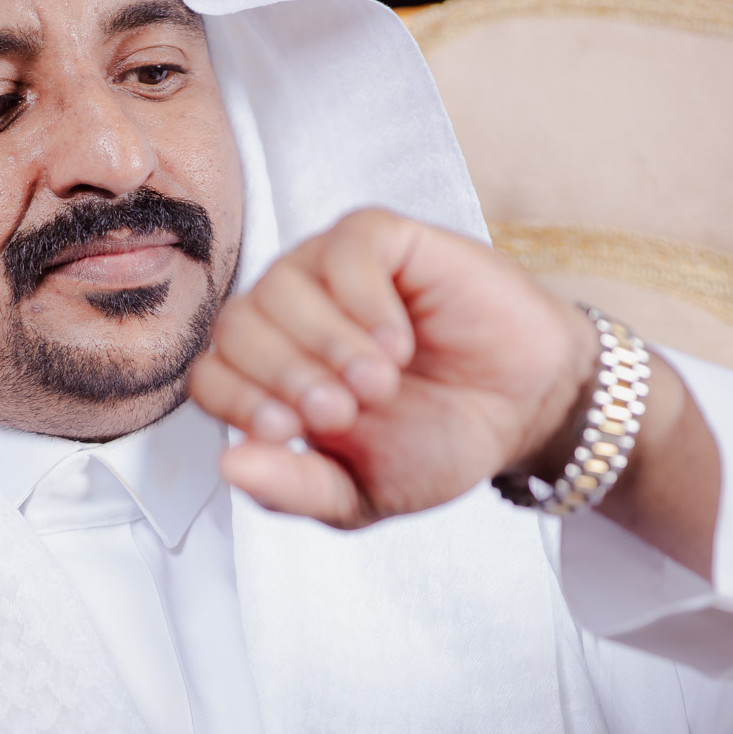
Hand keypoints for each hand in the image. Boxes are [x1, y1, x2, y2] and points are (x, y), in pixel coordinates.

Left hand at [190, 209, 600, 528]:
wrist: (521, 412)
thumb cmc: (436, 443)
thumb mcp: (359, 492)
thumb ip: (293, 487)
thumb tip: (227, 466)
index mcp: (270, 378)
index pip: (210, 375)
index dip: (240, 403)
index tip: (291, 431)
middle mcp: (288, 318)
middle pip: (237, 326)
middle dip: (286, 376)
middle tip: (344, 411)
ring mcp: (331, 273)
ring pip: (283, 284)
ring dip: (328, 342)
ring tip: (380, 382)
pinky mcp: (384, 240)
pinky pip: (348, 248)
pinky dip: (364, 299)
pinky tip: (397, 341)